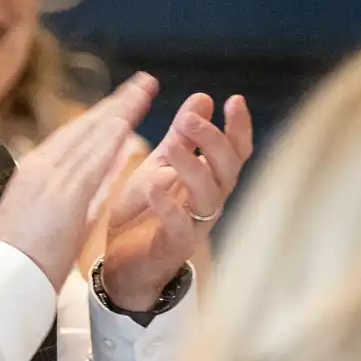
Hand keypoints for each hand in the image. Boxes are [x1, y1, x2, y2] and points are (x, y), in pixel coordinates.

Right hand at [0, 72, 158, 282]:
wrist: (2, 281)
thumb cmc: (23, 260)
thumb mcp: (54, 219)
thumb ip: (84, 196)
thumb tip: (105, 180)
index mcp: (33, 173)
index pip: (73, 136)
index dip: (102, 116)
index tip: (123, 102)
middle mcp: (39, 168)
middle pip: (84, 127)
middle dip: (116, 103)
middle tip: (143, 82)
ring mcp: (49, 180)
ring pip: (91, 137)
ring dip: (120, 111)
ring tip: (144, 90)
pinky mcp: (62, 197)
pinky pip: (91, 161)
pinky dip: (110, 138)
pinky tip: (129, 121)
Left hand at [98, 92, 253, 310]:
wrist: (122, 263)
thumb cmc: (145, 212)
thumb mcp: (162, 165)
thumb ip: (182, 136)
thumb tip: (203, 97)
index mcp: (209, 180)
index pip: (235, 151)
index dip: (238, 127)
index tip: (233, 99)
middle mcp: (210, 201)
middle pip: (227, 168)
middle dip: (212, 140)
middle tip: (189, 118)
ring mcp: (196, 225)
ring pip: (208, 194)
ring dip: (192, 167)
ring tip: (174, 146)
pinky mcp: (174, 247)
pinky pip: (179, 226)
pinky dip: (168, 206)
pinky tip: (154, 188)